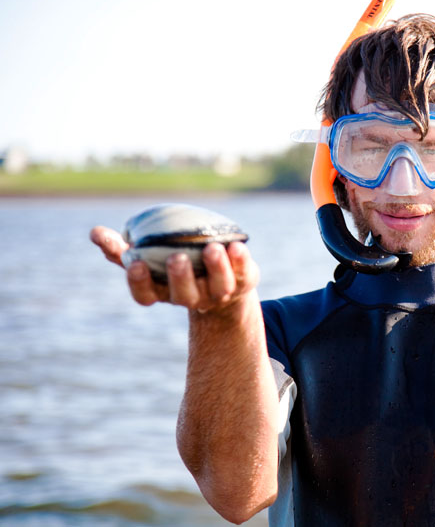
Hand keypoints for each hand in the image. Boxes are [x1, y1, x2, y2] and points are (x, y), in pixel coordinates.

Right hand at [89, 225, 258, 312]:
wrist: (225, 282)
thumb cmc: (177, 266)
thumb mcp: (149, 256)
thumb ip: (121, 248)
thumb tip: (94, 232)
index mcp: (164, 291)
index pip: (147, 295)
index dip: (140, 283)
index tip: (136, 264)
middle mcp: (192, 296)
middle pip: (184, 294)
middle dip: (180, 277)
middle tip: (176, 258)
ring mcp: (220, 292)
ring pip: (218, 285)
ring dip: (216, 267)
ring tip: (212, 248)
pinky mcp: (244, 282)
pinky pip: (244, 273)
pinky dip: (240, 260)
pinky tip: (235, 245)